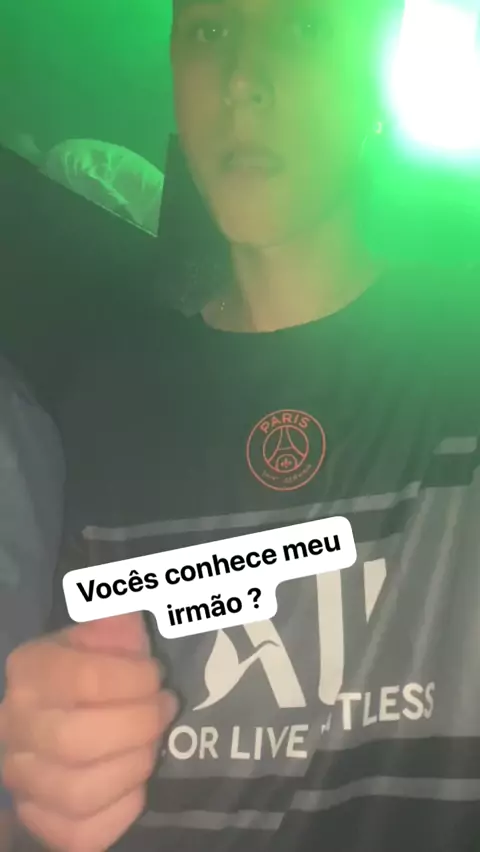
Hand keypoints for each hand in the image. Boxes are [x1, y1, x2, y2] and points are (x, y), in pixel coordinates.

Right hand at [0, 613, 177, 851]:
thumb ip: (118, 621)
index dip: (132, 679)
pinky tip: (137, 781)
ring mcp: (23, 778)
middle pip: (76, 741)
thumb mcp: (106, 632)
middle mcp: (16, 725)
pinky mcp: (42, 820)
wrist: (70, 706)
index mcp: (31, 669)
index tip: (157, 674)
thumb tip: (129, 622)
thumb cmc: (99, 665)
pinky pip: (82, 834)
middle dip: (138, 724)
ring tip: (154, 742)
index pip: (82, 679)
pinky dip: (121, 810)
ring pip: (78, 792)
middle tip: (165, 707)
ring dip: (133, 766)